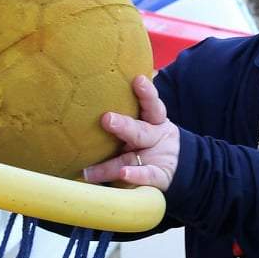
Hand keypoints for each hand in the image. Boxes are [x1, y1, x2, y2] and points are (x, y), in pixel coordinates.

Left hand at [82, 75, 177, 190]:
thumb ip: (123, 108)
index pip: (151, 105)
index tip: (138, 80)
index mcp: (152, 120)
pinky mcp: (160, 175)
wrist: (168, 165)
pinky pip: (148, 176)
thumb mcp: (139, 121)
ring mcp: (157, 157)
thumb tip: (94, 81)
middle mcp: (154, 136)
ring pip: (133, 159)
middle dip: (124, 126)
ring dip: (111, 165)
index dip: (146, 93)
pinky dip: (136, 176)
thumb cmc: (143, 137)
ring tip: (90, 172)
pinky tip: (123, 175)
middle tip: (106, 119)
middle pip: (139, 131)